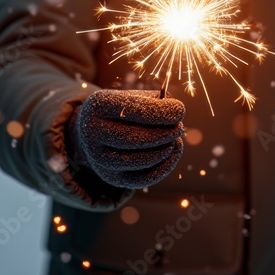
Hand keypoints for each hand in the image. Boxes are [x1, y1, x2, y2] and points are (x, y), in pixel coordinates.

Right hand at [66, 88, 184, 188]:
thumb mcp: (132, 97)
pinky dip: (164, 166)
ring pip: (142, 159)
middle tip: (179, 127)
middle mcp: (93, 134)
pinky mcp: (111, 177)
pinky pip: (144, 178)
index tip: (180, 110)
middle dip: (166, 132)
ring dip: (166, 149)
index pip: (135, 111)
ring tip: (175, 138)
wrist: (93, 132)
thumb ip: (154, 100)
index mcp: (98, 106)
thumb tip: (176, 112)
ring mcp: (100, 159)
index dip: (163, 112)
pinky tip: (173, 151)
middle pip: (138, 137)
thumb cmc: (120, 110)